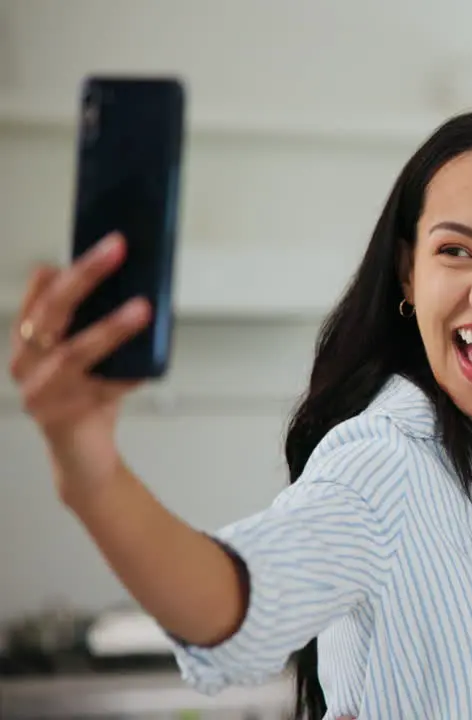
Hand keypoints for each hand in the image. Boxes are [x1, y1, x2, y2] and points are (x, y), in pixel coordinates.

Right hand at [7, 233, 151, 504]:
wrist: (82, 459)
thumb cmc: (87, 398)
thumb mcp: (86, 357)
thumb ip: (91, 325)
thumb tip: (129, 281)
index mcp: (27, 343)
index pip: (40, 297)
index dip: (63, 268)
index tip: (95, 242)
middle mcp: (25, 364)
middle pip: (53, 311)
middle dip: (85, 275)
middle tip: (117, 248)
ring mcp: (41, 393)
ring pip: (76, 352)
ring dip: (111, 327)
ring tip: (142, 307)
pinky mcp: (63, 418)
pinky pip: (104, 390)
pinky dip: (129, 375)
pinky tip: (150, 365)